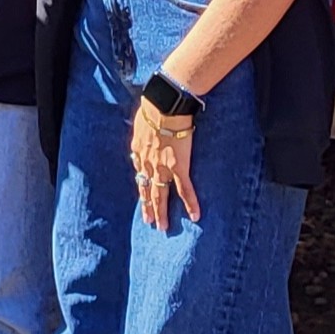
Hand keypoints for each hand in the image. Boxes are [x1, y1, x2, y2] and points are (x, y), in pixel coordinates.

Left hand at [131, 97, 200, 229]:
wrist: (164, 106)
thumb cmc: (154, 106)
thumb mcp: (142, 118)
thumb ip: (144, 126)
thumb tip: (145, 122)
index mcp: (139, 151)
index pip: (140, 173)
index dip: (142, 186)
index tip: (142, 196)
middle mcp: (148, 163)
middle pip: (146, 189)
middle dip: (147, 207)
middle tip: (148, 221)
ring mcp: (162, 167)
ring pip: (160, 195)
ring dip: (161, 212)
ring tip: (162, 227)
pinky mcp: (178, 167)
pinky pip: (185, 190)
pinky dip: (191, 204)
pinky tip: (195, 216)